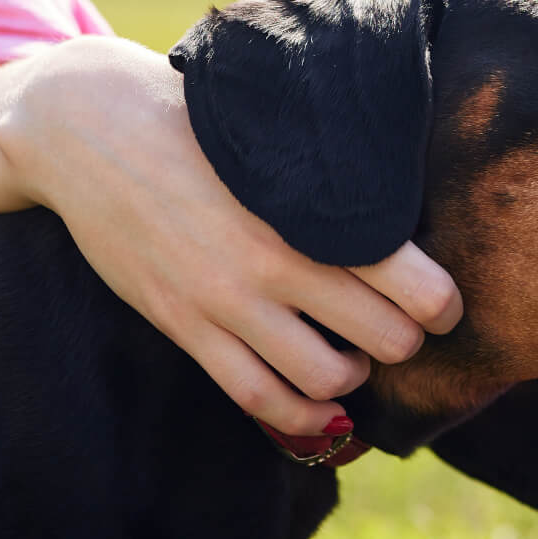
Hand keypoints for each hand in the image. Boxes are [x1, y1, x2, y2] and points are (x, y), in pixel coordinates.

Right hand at [0, 37, 463, 434]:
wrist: (90, 129)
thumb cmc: (200, 124)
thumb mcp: (277, 138)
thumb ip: (336, 175)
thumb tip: (405, 193)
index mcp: (310, 207)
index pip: (411, 280)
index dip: (443, 303)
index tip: (446, 304)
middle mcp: (276, 260)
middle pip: (385, 338)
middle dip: (406, 342)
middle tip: (405, 328)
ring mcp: (227, 300)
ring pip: (326, 378)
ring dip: (354, 377)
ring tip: (355, 355)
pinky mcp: (185, 326)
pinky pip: (256, 396)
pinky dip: (298, 414)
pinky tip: (315, 403)